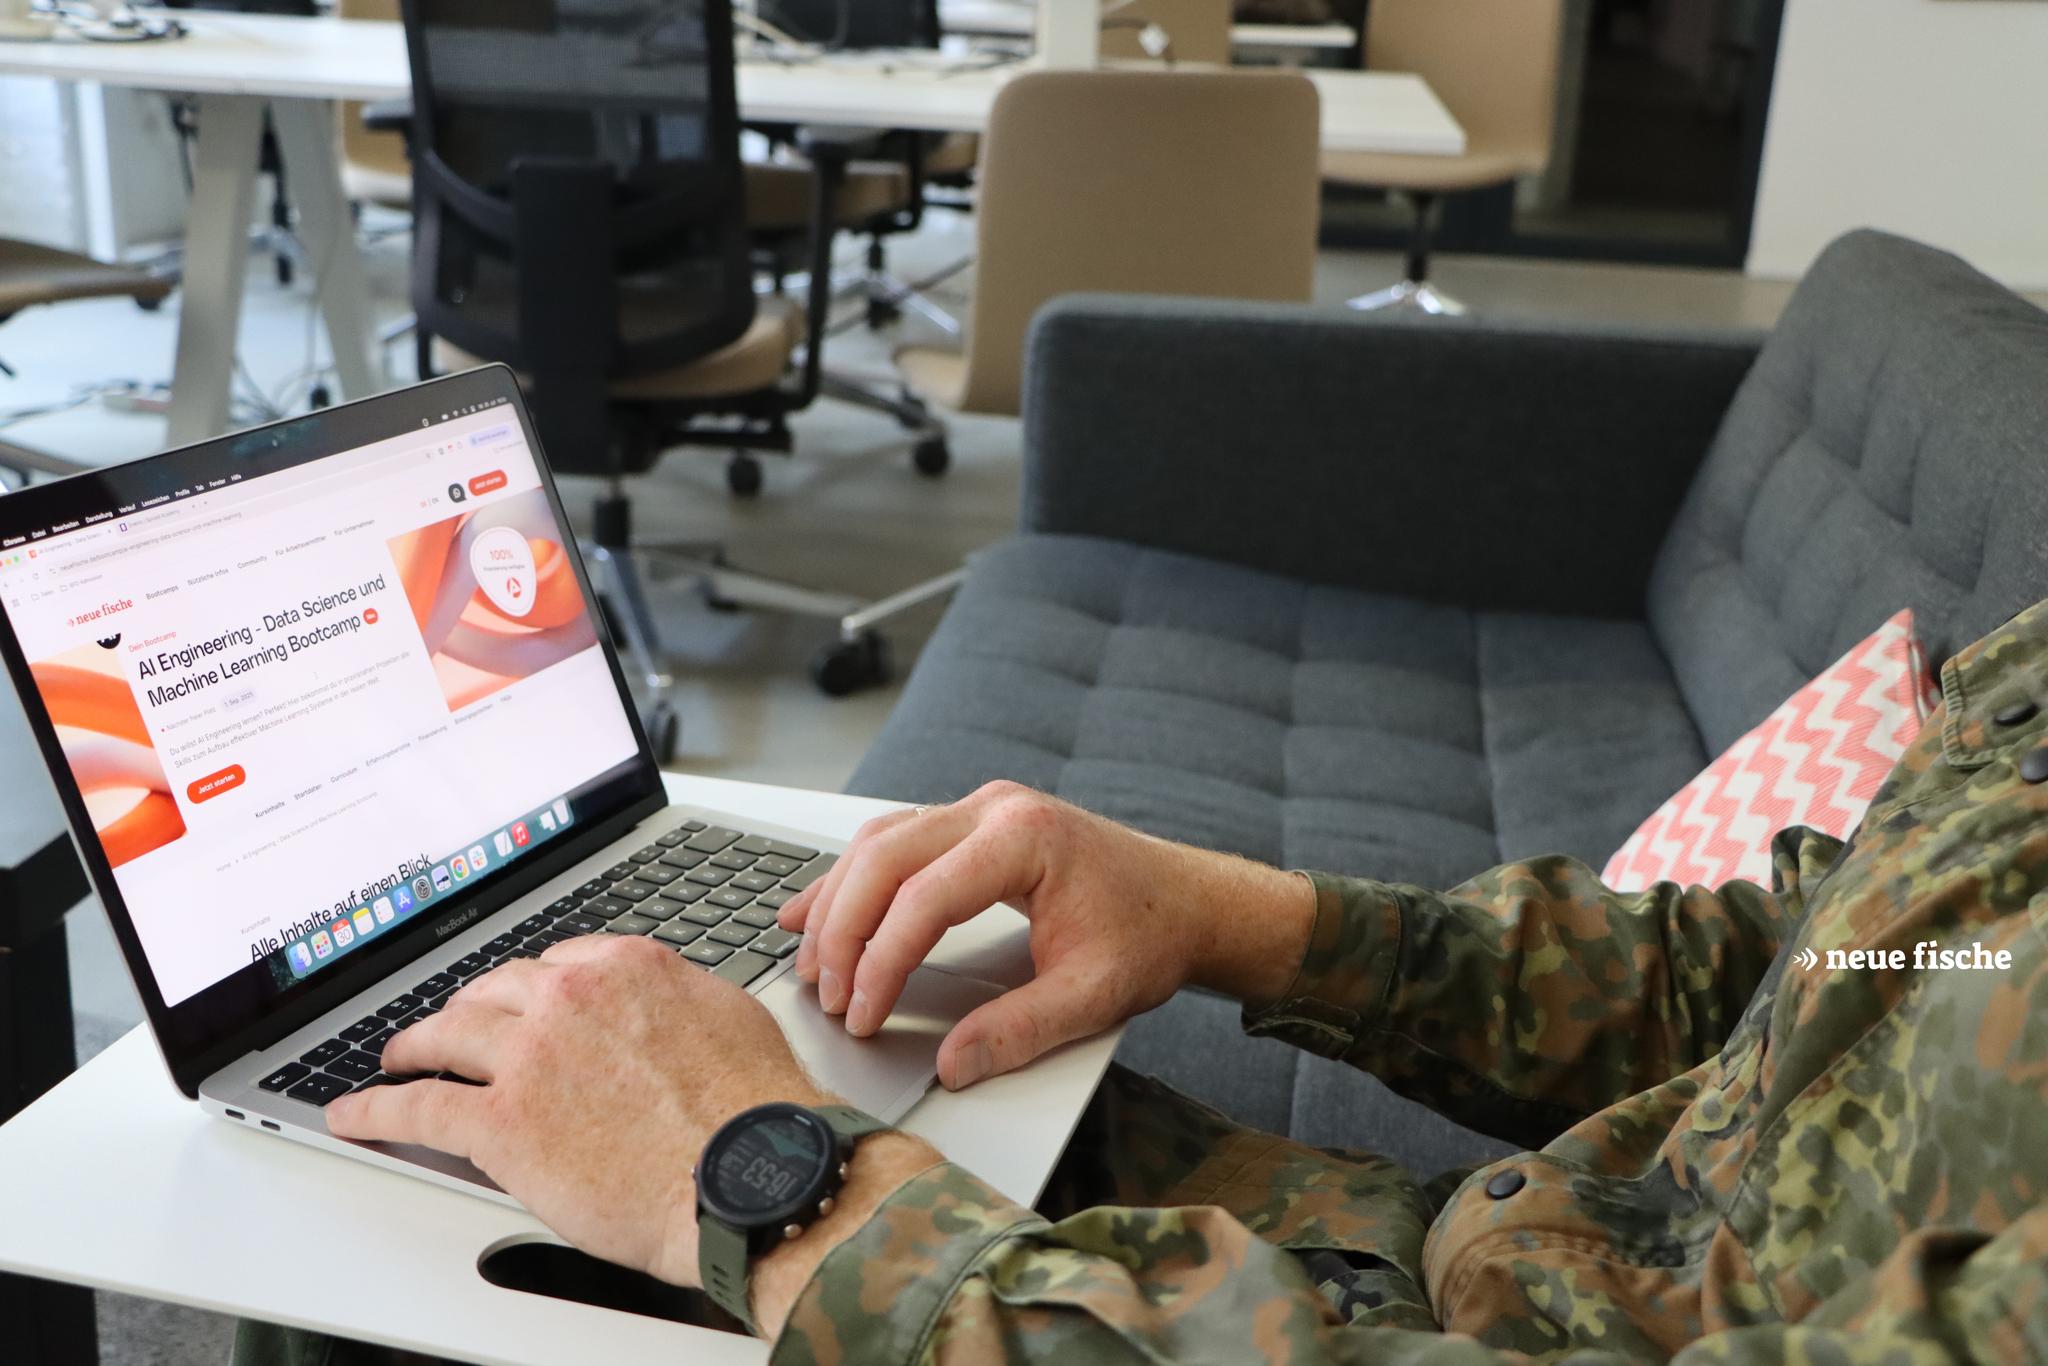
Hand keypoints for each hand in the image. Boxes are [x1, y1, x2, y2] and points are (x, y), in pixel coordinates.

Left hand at [325, 936, 854, 1295]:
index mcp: (627, 967)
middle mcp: (568, 998)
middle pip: (495, 990)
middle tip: (456, 1024)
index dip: (536, 988)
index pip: (559, 962)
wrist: (747, 1175)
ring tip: (398, 1059)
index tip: (524, 1001)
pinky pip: (418, 1105)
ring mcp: (527, 1057)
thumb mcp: (731, 1017)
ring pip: (447, 1035)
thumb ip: (682, 1000)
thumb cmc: (755, 1111)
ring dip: (414, 1046)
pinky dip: (377, 1108)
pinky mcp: (499, 1123)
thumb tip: (668, 1009)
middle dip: (470, 1006)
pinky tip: (356, 1113)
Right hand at [778, 782, 1315, 1089]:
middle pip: (885, 858)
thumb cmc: (1149, 935)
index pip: (925, 896)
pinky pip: (893, 841)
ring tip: (811, 966)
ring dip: (837, 902)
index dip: (882, 960)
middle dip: (843, 931)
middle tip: (827, 997)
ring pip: (879, 843)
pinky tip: (814, 910)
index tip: (863, 1014)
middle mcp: (994, 808)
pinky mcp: (971, 823)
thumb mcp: (1094, 995)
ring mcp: (980, 808)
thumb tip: (952, 1064)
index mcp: (1025, 838)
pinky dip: (851, 879)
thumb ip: (1022, 1031)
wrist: (1188, 900)